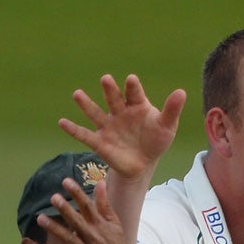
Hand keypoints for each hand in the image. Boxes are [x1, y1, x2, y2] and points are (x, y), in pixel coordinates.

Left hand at [41, 177, 132, 243]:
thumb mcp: (114, 223)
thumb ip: (105, 203)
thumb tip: (100, 182)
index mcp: (99, 225)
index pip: (87, 206)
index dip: (77, 193)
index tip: (66, 181)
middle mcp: (92, 236)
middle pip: (77, 221)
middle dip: (65, 209)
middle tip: (54, 198)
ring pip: (68, 239)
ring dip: (54, 229)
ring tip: (41, 218)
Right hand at [59, 73, 185, 180]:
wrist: (143, 163)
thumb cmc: (156, 141)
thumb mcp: (166, 126)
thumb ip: (171, 110)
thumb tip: (181, 91)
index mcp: (137, 105)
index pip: (134, 93)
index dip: (132, 87)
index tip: (131, 80)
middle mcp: (120, 112)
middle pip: (113, 99)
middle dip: (110, 90)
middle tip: (106, 79)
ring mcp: (108, 126)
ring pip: (95, 113)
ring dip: (86, 104)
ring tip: (77, 94)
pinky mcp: (100, 141)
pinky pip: (84, 135)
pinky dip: (73, 129)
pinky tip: (62, 122)